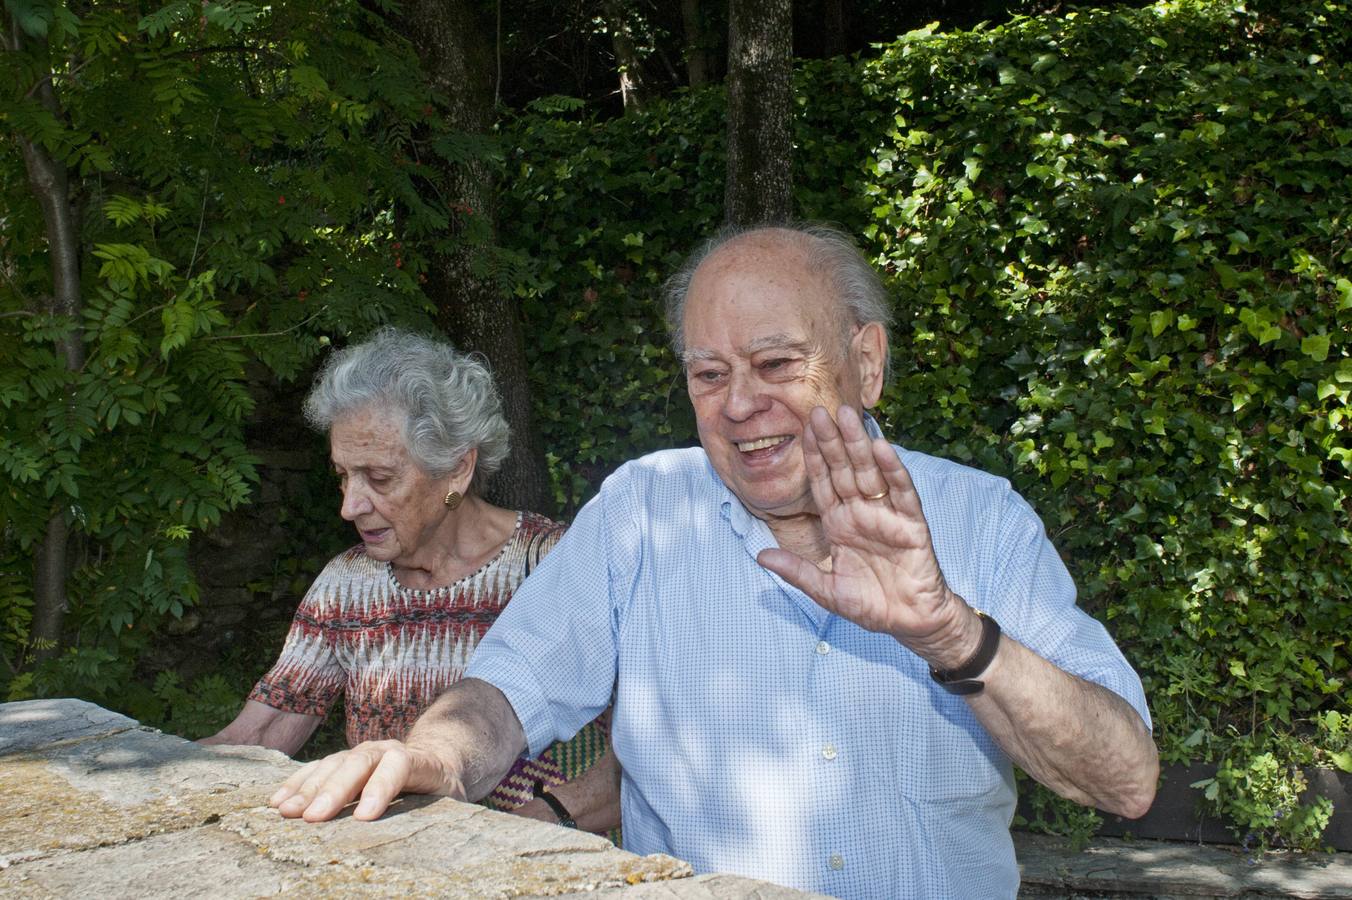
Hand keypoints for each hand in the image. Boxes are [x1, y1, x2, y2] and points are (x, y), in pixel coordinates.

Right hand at [269, 739, 460, 821]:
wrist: (435, 759)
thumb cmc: (442, 789)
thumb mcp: (454, 800)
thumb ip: (443, 812)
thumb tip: (435, 847)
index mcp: (419, 760)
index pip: (400, 766)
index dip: (381, 788)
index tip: (364, 817)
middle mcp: (386, 750)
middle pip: (359, 763)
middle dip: (335, 790)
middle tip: (313, 818)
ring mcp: (362, 753)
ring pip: (333, 764)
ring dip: (308, 788)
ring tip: (287, 812)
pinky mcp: (342, 761)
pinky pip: (316, 769)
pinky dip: (296, 784)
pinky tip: (278, 801)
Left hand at [757, 405, 981, 667]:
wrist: (910, 622)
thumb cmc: (871, 605)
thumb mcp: (827, 590)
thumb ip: (797, 572)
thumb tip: (760, 557)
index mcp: (839, 523)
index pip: (822, 483)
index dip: (813, 457)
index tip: (802, 429)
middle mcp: (861, 513)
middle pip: (844, 469)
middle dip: (832, 441)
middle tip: (819, 409)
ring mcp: (887, 515)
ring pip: (870, 473)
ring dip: (859, 445)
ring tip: (848, 415)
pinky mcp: (911, 524)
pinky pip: (901, 492)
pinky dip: (892, 470)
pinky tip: (882, 447)